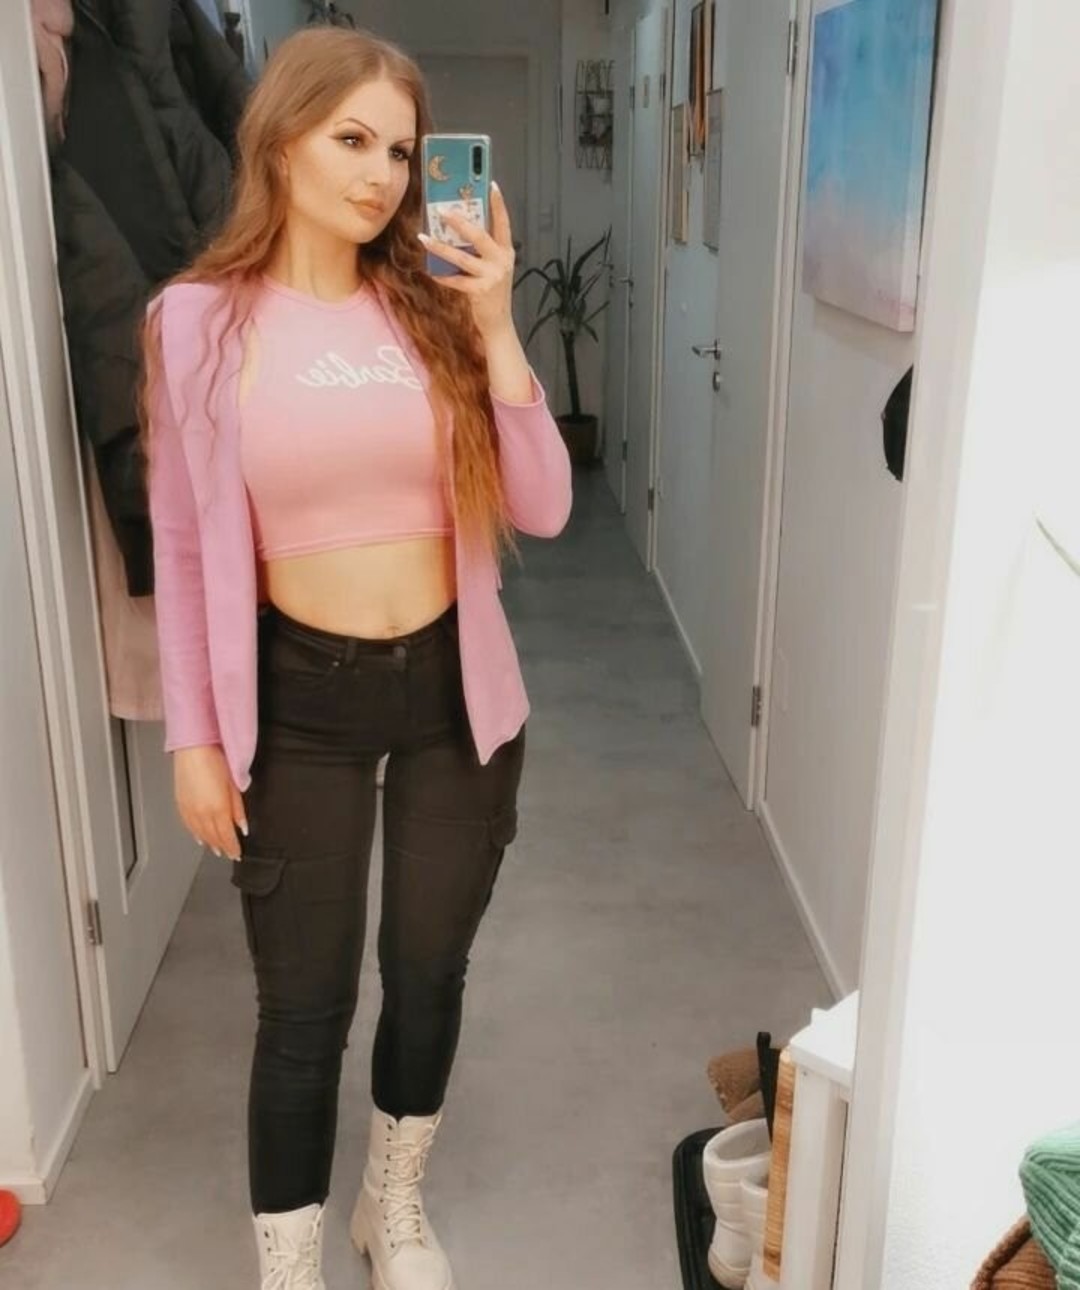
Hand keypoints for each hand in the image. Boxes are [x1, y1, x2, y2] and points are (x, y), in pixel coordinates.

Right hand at [174, 744, 247, 861]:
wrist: (194, 748)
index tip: (236, 854)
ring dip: (210, 843)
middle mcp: (201, 812)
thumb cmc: (215, 761)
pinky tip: (200, 838)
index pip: (226, 836)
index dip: (232, 847)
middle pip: (213, 837)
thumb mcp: (234, 785)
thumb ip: (238, 809)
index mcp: (217, 808)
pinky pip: (188, 825)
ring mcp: (189, 809)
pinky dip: (195, 834)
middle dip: (222, 847)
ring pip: (200, 834)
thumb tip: (243, 826)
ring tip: (217, 850)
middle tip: (229, 855)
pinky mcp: (180, 804)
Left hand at [419, 180, 514, 337]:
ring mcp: (492, 276)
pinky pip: (456, 280)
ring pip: (462, 257)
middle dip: (460, 221)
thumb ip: (483, 250)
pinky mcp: (480, 291)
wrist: (499, 323)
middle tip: (443, 210)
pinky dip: (442, 275)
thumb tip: (460, 230)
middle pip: (480, 235)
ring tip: (424, 238)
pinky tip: (431, 270)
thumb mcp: (493, 267)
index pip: (504, 222)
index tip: (491, 185)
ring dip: (440, 247)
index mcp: (506, 251)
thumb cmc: (492, 292)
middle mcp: (501, 261)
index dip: (498, 204)